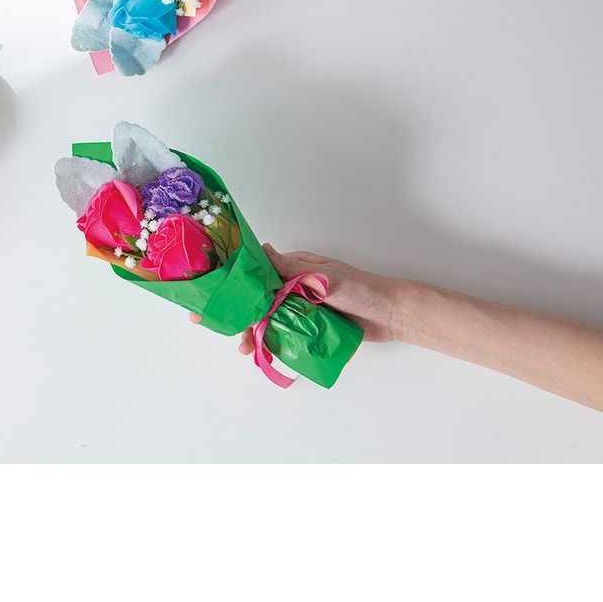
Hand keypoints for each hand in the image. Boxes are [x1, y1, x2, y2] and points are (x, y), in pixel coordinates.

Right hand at [191, 243, 405, 354]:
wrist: (393, 315)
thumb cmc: (363, 289)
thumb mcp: (325, 277)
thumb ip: (293, 268)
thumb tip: (264, 250)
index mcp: (295, 267)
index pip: (258, 271)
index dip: (233, 280)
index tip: (210, 289)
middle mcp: (294, 285)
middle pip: (257, 298)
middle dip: (235, 310)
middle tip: (209, 323)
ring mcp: (301, 306)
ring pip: (267, 317)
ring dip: (252, 330)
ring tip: (243, 347)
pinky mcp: (310, 326)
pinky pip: (284, 332)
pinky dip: (270, 340)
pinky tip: (260, 351)